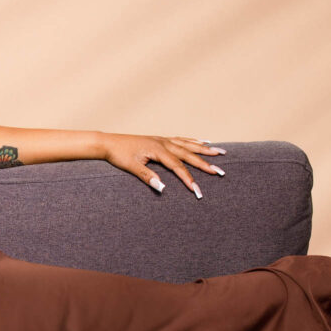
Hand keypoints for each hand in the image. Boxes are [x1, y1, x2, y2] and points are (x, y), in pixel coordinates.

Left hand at [100, 132, 225, 197]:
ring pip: (189, 145)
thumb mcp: (131, 167)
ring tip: (220, 152)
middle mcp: (164, 143)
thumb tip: (162, 188)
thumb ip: (147, 176)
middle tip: (221, 171)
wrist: (109, 143)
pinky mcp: (161, 139)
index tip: (198, 191)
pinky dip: (194, 141)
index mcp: (158, 150)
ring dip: (205, 149)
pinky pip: (182, 140)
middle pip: (189, 154)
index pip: (178, 167)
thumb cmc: (119, 155)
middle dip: (206, 164)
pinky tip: (203, 141)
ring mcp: (163, 140)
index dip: (189, 179)